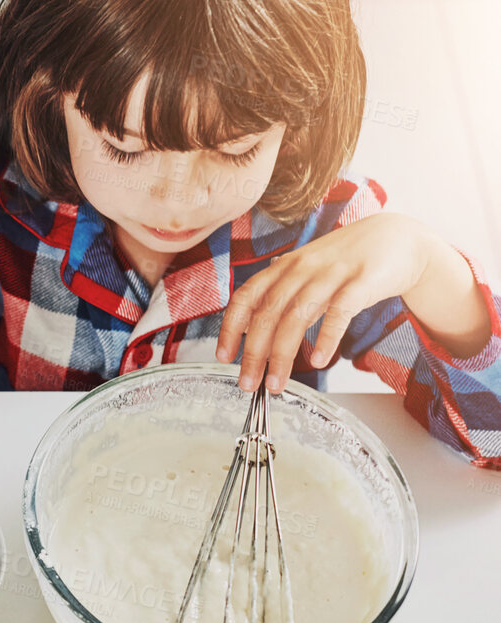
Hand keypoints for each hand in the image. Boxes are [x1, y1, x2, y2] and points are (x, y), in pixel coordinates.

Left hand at [217, 213, 446, 392]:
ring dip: (282, 354)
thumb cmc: (347, 263)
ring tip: (276, 383)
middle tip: (247, 383)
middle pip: (268, 313)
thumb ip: (281, 297)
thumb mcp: (306, 274)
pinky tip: (317, 361)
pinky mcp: (362, 281)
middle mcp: (302, 268)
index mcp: (284, 267)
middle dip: (254, 353)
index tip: (223, 357)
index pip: (246, 297)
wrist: (398, 239)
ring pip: (297, 316)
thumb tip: (251, 330)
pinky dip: (326, 338)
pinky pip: (339, 312)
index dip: (231, 328)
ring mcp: (331, 273)